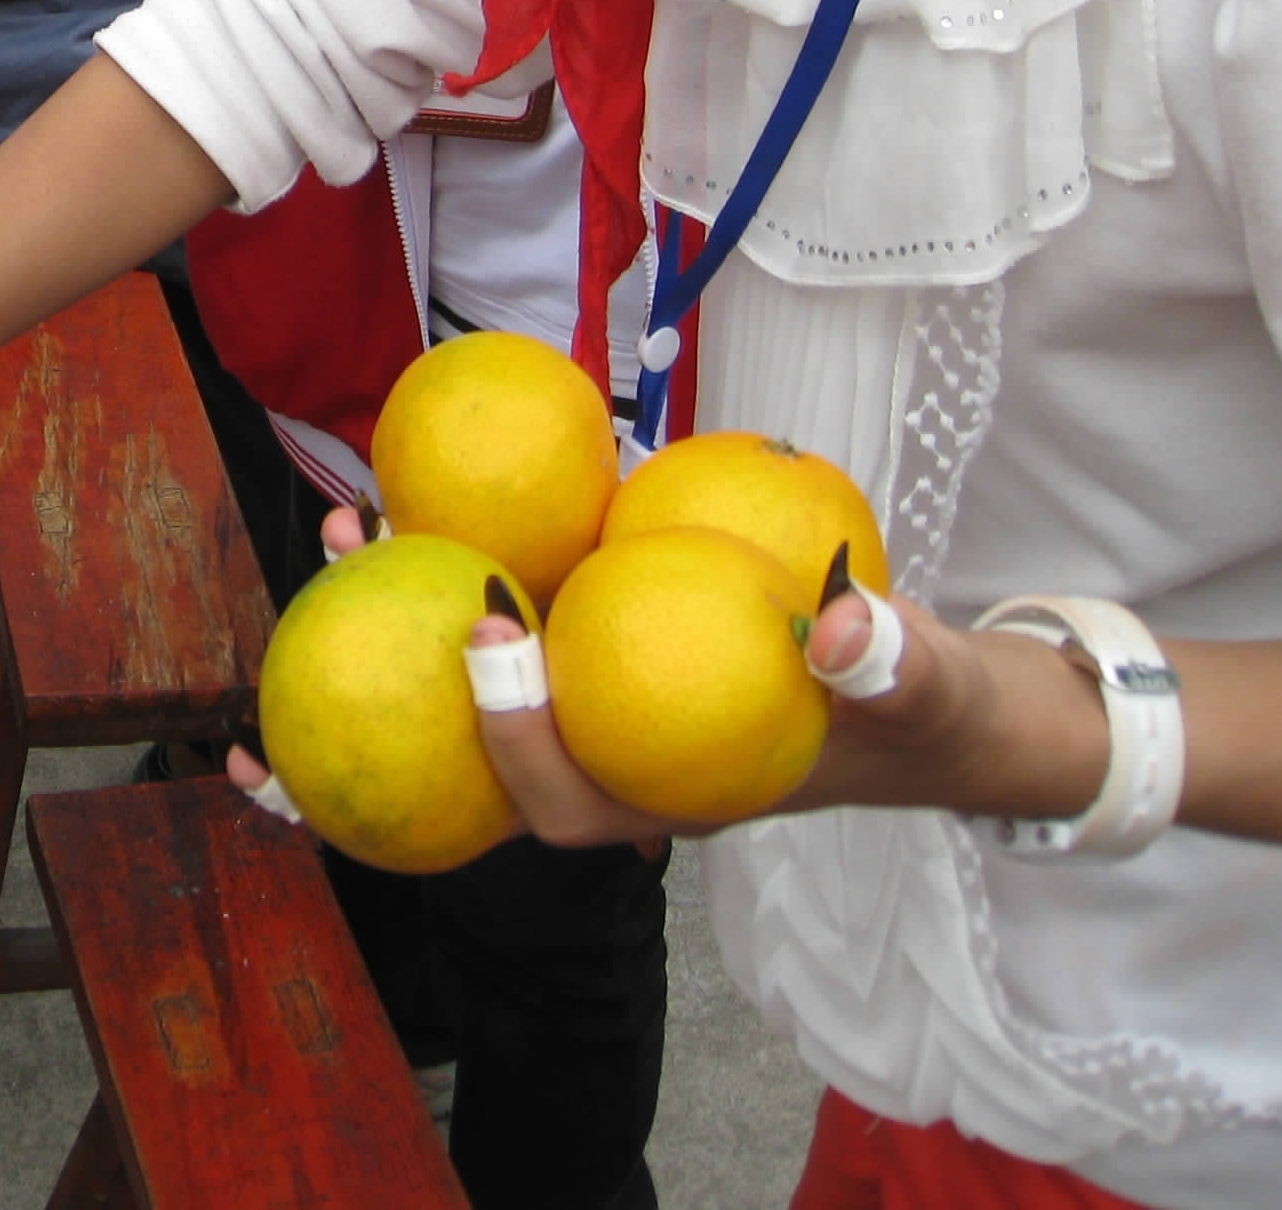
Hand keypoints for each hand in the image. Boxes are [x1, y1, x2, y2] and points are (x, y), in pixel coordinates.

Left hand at [254, 504, 1114, 848]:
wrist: (933, 699)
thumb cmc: (924, 707)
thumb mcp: (929, 690)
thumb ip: (895, 669)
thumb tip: (844, 632)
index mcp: (667, 796)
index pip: (566, 798)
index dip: (516, 734)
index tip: (494, 635)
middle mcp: (612, 758)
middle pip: (476, 750)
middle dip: (390, 690)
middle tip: (348, 572)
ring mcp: (598, 702)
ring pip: (474, 677)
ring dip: (400, 607)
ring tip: (349, 522)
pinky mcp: (602, 639)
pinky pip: (520, 610)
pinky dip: (466, 558)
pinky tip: (425, 484)